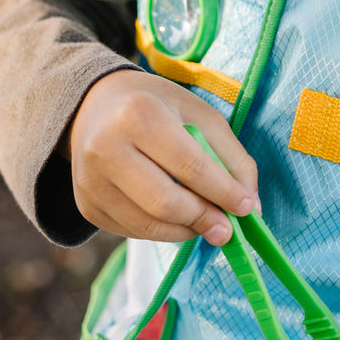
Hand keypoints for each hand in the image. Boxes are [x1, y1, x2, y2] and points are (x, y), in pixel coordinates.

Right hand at [67, 69, 258, 244]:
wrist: (93, 107)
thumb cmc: (156, 108)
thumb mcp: (200, 116)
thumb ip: (233, 159)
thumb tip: (252, 209)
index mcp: (139, 114)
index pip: (189, 166)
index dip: (223, 192)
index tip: (246, 208)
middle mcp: (106, 148)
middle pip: (165, 203)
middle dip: (204, 219)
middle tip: (226, 228)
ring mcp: (91, 181)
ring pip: (149, 226)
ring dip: (186, 231)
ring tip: (203, 221)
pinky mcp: (87, 205)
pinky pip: (134, 232)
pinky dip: (163, 232)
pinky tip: (174, 216)